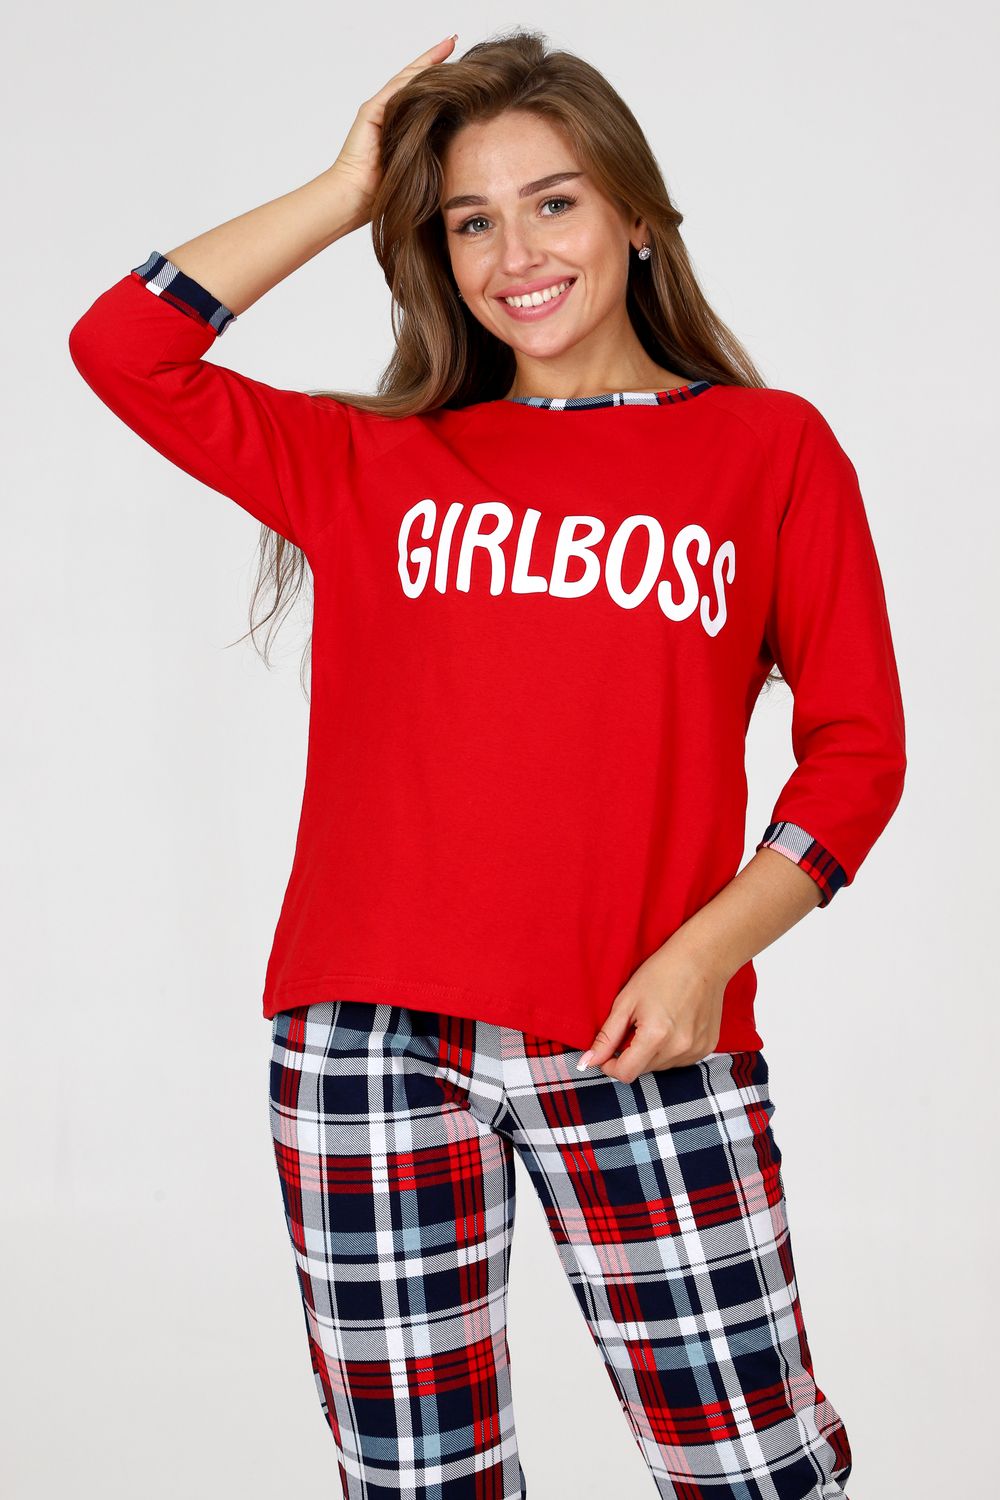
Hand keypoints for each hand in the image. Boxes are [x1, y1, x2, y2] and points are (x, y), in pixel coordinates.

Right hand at [330, 34, 457, 228]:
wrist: (354, 199)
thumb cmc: (387, 193)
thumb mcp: (421, 168)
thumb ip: (435, 150)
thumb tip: (467, 143)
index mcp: (401, 126)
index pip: (423, 96)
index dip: (440, 79)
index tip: (464, 69)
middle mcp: (389, 113)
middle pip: (415, 80)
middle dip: (435, 60)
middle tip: (454, 41)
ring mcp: (378, 110)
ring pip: (407, 80)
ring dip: (427, 61)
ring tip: (447, 45)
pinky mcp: (370, 113)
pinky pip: (394, 90)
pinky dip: (412, 77)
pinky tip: (429, 64)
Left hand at [581, 940, 727, 1081]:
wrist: (703, 958)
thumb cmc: (662, 972)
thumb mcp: (626, 1001)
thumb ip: (607, 1036)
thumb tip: (588, 1062)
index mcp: (656, 1036)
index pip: (625, 1074)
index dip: (609, 1066)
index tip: (606, 1054)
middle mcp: (679, 1048)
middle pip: (643, 1071)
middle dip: (631, 1056)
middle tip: (632, 1027)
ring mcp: (696, 1050)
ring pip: (661, 1066)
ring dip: (651, 1053)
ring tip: (655, 1022)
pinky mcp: (708, 1047)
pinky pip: (680, 1060)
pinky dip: (670, 1050)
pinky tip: (672, 1026)